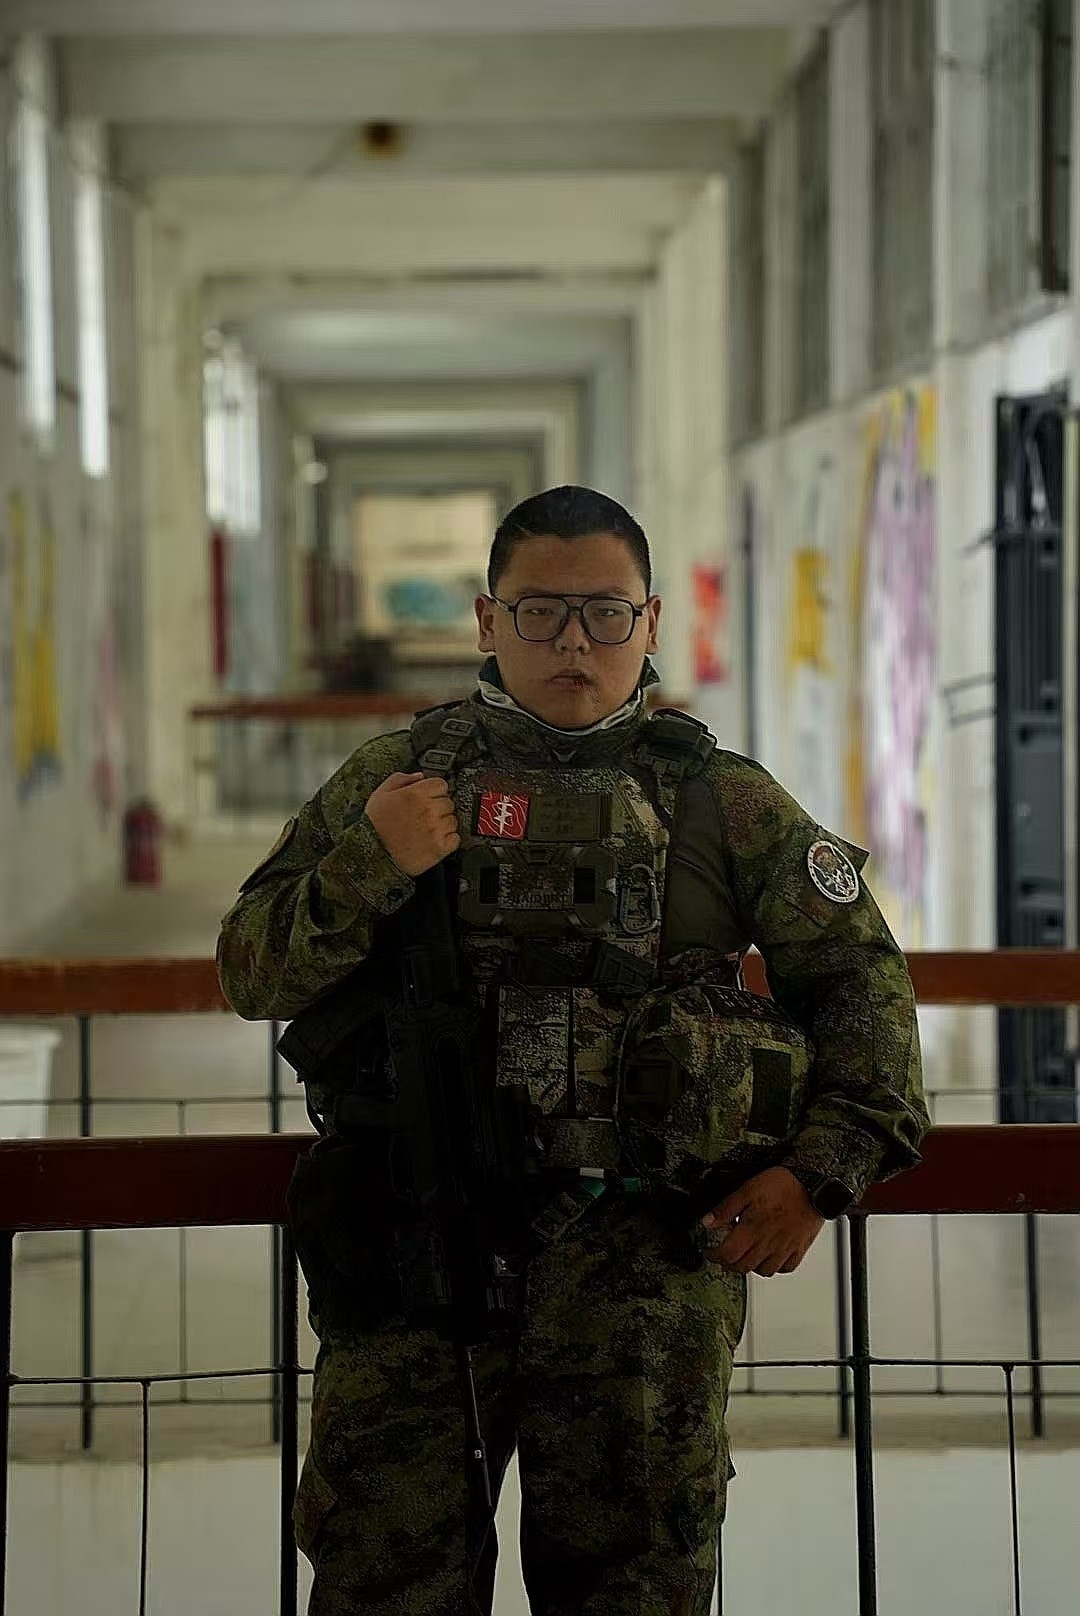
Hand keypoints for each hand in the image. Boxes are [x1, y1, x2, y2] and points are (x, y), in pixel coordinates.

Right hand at [363, 772, 460, 876]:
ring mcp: (436, 829)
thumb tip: (419, 776)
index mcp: (416, 794)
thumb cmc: (374, 826)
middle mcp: (429, 810)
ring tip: (426, 829)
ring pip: (452, 820)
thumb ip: (400, 779)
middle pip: (448, 802)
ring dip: (443, 824)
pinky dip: (448, 839)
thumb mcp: (381, 794)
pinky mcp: (440, 847)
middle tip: (424, 815)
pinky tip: (434, 839)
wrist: (373, 853)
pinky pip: (455, 839)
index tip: (429, 796)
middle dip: (438, 807)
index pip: (441, 784)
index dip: (434, 790)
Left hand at [701, 1167, 824, 1277]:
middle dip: (728, 1264)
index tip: (709, 1251)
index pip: (727, 1254)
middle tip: (723, 1255)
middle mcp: (768, 1244)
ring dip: (750, 1267)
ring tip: (745, 1256)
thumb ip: (726, 1208)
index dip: (713, 1256)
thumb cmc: (782, 1184)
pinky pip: (786, 1268)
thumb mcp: (746, 1190)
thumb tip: (708, 1222)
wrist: (812, 1184)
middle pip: (742, 1267)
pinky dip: (775, 1267)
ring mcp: (785, 1249)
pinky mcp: (799, 1248)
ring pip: (763, 1271)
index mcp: (752, 1230)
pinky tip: (770, 1257)